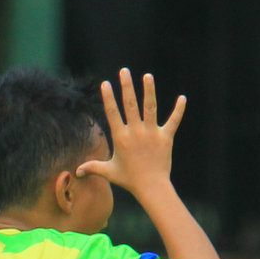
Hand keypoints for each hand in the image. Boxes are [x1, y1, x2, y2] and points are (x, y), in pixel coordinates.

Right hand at [85, 68, 185, 191]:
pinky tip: (183, 98)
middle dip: (127, 87)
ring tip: (148, 76)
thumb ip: (93, 167)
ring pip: (150, 108)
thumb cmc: (129, 180)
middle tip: (124, 71)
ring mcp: (151, 134)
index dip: (108, 98)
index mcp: (121, 137)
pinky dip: (179, 110)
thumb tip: (76, 171)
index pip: (113, 113)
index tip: (105, 83)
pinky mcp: (166, 138)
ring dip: (149, 91)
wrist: (151, 187)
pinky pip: (173, 121)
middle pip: (130, 104)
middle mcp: (136, 132)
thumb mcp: (109, 172)